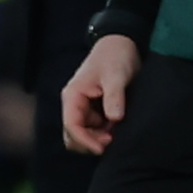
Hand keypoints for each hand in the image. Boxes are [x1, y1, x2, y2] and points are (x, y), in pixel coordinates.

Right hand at [62, 34, 138, 155]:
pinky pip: (95, 129)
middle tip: (113, 140)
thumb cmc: (115, 57)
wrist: (121, 45)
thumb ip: (114, 97)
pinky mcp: (94, 110)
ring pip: (84, 134)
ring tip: (118, 131)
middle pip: (72, 134)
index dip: (84, 140)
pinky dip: (104, 133)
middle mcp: (74, 104)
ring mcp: (84, 108)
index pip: (71, 125)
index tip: (103, 148)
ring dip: (98, 138)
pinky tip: (118, 127)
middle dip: (90, 142)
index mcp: (73, 96)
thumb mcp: (116, 75)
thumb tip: (115, 118)